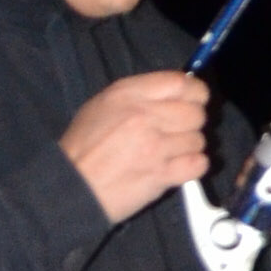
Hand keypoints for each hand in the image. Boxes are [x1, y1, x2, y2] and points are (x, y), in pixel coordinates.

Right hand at [61, 68, 213, 225]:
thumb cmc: (83, 148)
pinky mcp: (162, 174)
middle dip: (191, 123)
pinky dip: (193, 166)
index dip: (195, 91)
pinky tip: (177, 167)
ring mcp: (155, 147)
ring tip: (169, 153)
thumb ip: (140, 95)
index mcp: (128, 95)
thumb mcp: (102, 105)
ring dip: (189, 147)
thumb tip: (176, 92)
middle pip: (196, 113)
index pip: (181, 83)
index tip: (196, 100)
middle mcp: (144, 117)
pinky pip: (199, 164)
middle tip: (177, 132)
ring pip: (199, 140)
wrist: (71, 187)